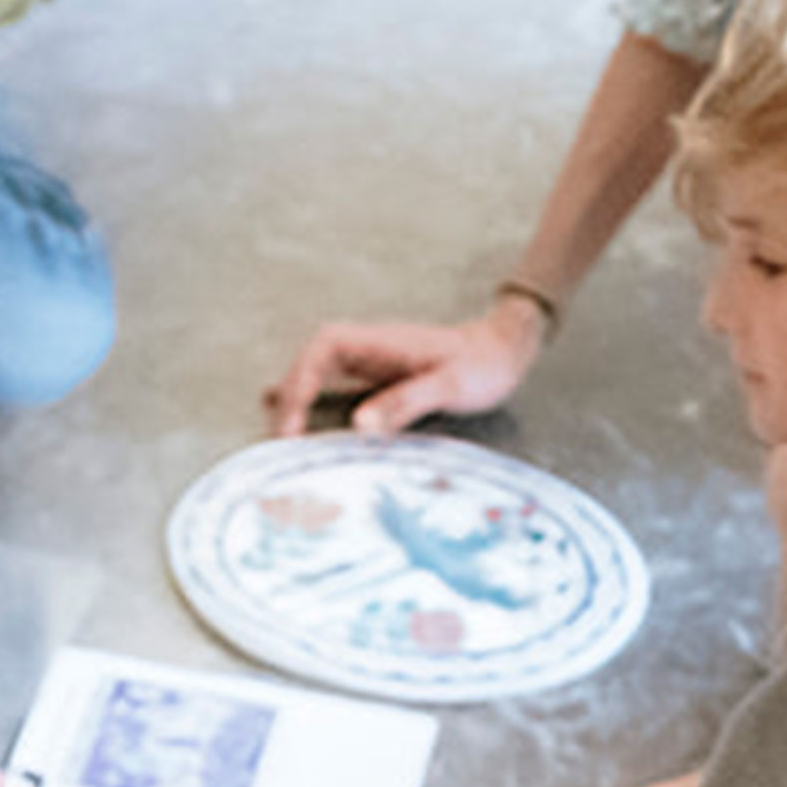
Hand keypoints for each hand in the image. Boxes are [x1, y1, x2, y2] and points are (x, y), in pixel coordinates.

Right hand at [266, 305, 538, 437]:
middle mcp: (368, 347)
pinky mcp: (375, 376)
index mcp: (380, 341)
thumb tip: (358, 425)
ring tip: (282, 440)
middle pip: (309, 364)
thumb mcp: (451, 384)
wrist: (504, 351)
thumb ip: (406, 401)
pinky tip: (293, 420)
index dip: (299, 386)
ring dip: (295, 403)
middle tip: (282, 444)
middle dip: (290, 401)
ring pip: (315, 374)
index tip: (293, 426)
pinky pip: (331, 385)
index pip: (321, 351)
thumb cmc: (483, 365)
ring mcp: (369, 360)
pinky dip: (309, 402)